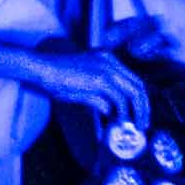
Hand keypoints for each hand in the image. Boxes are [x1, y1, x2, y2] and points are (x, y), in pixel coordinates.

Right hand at [15, 46, 149, 124]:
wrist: (40, 68)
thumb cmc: (56, 77)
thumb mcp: (84, 87)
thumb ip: (101, 97)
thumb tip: (114, 113)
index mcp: (106, 58)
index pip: (134, 80)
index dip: (141, 100)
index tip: (140, 115)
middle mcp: (110, 60)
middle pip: (139, 86)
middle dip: (144, 108)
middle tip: (142, 124)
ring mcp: (106, 68)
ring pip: (134, 93)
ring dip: (137, 112)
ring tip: (133, 126)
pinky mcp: (100, 78)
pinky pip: (120, 99)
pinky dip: (123, 113)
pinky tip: (119, 121)